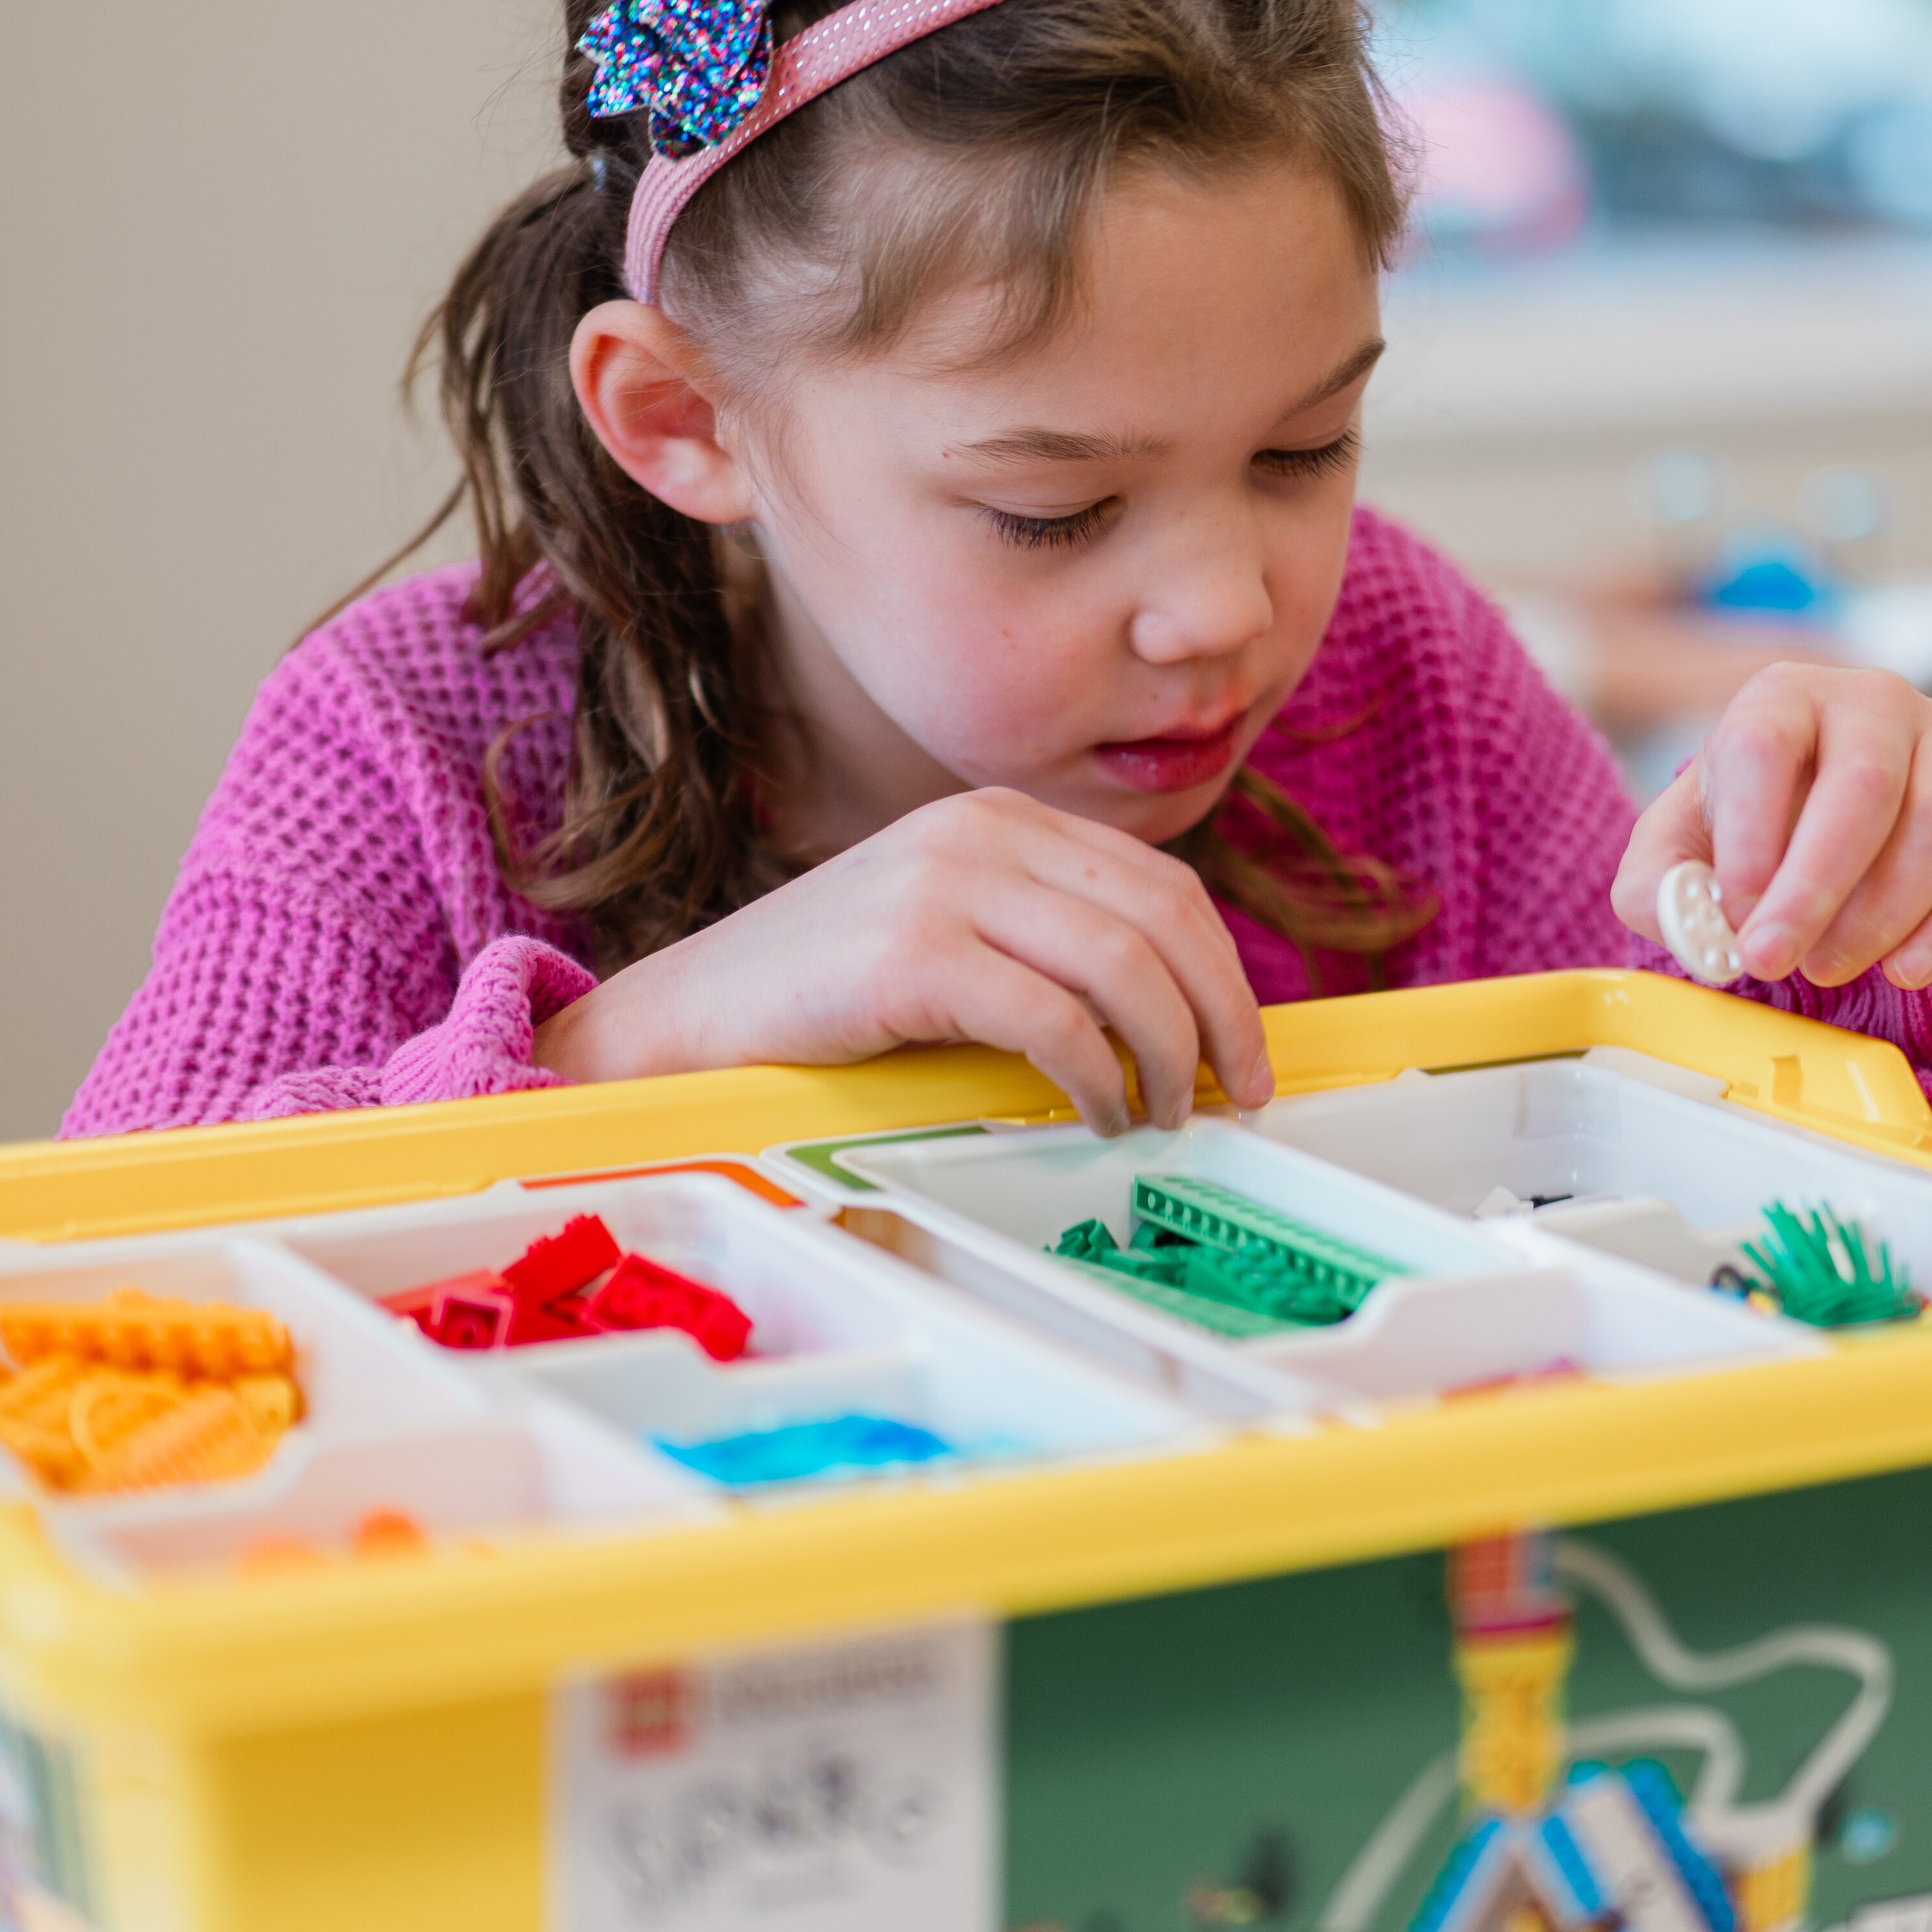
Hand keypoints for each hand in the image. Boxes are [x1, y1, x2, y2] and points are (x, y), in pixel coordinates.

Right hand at [534, 788, 1270, 1132]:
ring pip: (1120, 965)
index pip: (1162, 884)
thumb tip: (1171, 1014)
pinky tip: (1094, 1114)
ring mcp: (944, 884)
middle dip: (1220, 1014)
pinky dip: (1094, 1076)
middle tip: (1235, 1091)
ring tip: (1164, 1113)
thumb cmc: (827, 998)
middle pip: (1161, 917)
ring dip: (1165, 1053)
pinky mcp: (912, 952)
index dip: (1222, 972)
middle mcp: (981, 831)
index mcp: (1002, 817)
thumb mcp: (952, 932)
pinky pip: (1050, 1018)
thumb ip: (1044, 940)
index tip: (1242, 1048)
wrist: (689, 1019)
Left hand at [1612, 663, 1931, 990]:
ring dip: (1885, 913)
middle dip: (1818, 888)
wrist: (1835, 820)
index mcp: (1782, 697)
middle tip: (1778, 964)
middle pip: (1864, 785)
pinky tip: (1909, 969)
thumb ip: (1656, 887)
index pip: (1765, 748)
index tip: (1738, 918)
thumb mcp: (1679, 852)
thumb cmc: (1752, 832)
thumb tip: (1683, 918)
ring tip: (1831, 969)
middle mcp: (1874, 700)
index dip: (1751, 838)